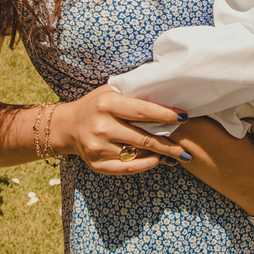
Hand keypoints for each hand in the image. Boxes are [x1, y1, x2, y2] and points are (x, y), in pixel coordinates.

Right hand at [49, 85, 188, 174]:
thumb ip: (133, 90)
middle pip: (143, 137)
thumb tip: (164, 85)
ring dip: (159, 155)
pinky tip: (157, 161)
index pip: (142, 111)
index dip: (165, 115)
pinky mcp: (97, 164)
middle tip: (187, 148)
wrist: (67, 126)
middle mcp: (102, 126)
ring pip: (137, 154)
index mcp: (106, 104)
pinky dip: (144, 165)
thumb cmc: (96, 104)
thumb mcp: (111, 90)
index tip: (183, 117)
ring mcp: (98, 147)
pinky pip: (127, 168)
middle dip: (168, 144)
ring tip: (176, 155)